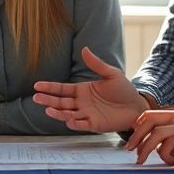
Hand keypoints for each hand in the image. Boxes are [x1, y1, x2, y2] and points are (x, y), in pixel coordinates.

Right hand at [31, 47, 148, 132]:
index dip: (50, 87)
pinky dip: (74, 123)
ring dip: (57, 113)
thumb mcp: (111, 73)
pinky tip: (68, 119)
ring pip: (67, 114)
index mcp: (82, 90)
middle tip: (36, 98)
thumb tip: (84, 49)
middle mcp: (81, 103)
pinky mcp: (94, 124)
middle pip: (61, 102)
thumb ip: (96, 64)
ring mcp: (86, 114)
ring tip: (47, 109)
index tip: (37, 86)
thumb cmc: (124, 90)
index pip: (62, 89)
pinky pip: (81, 124)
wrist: (137, 105)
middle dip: (48, 100)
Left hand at [124, 110, 173, 167]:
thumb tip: (150, 148)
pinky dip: (164, 153)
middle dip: (136, 135)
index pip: (149, 116)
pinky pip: (170, 142)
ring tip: (143, 159)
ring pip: (157, 132)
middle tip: (130, 150)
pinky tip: (171, 161)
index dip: (137, 128)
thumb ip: (168, 144)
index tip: (131, 143)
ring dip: (146, 147)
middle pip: (149, 119)